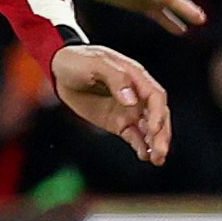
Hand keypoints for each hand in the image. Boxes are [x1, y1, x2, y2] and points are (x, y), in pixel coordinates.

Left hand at [53, 44, 171, 165]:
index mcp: (136, 77)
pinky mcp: (117, 122)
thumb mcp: (95, 63)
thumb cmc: (78, 60)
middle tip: (160, 153)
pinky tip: (145, 156)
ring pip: (149, 129)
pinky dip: (141, 146)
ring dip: (155, 144)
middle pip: (157, 116)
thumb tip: (132, 100)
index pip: (156, 97)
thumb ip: (116, 78)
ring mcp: (129, 110)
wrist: (59, 69)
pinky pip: (134, 136)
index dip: (158, 114)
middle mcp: (137, 95)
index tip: (153, 129)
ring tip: (157, 160)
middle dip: (162, 135)